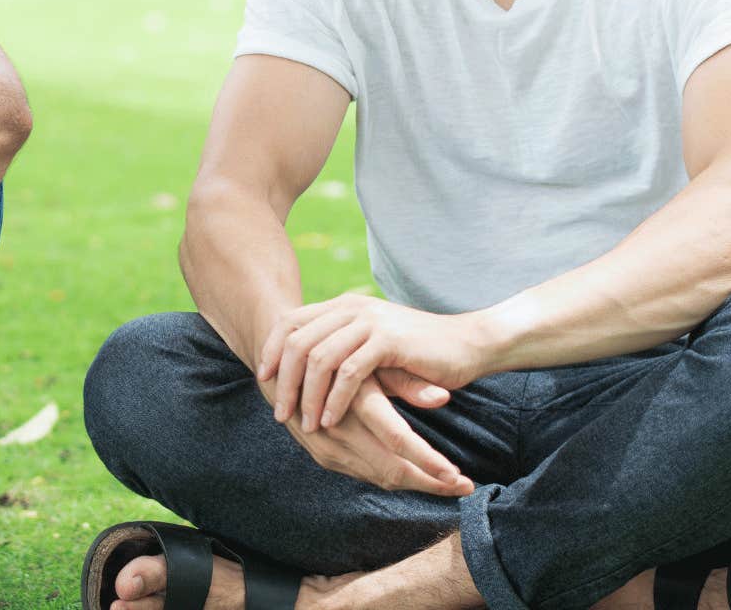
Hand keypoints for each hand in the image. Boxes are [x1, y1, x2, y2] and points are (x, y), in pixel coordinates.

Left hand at [257, 293, 489, 429]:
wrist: (467, 344)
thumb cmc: (417, 351)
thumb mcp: (371, 345)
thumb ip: (340, 349)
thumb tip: (301, 372)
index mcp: (343, 306)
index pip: (291, 322)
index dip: (272, 350)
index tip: (263, 379)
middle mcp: (352, 308)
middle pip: (298, 341)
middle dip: (285, 381)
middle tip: (280, 412)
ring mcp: (370, 322)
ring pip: (320, 358)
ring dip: (308, 395)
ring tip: (305, 424)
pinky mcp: (388, 341)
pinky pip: (349, 372)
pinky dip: (335, 399)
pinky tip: (331, 420)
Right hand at [260, 370, 472, 495]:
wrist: (281, 362)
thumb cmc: (337, 354)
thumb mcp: (373, 362)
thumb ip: (407, 381)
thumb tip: (442, 397)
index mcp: (354, 402)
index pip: (398, 442)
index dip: (430, 463)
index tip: (461, 478)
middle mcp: (338, 431)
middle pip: (392, 470)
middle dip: (430, 482)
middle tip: (464, 487)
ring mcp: (327, 448)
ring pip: (380, 476)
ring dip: (415, 483)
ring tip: (449, 484)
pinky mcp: (322, 456)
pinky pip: (365, 474)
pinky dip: (392, 477)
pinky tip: (417, 476)